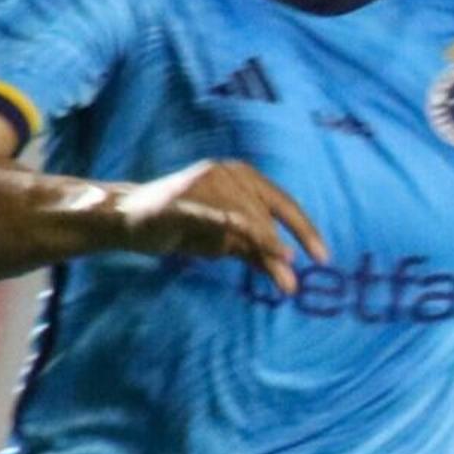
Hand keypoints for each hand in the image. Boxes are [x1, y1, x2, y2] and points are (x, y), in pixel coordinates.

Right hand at [105, 159, 325, 293]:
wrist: (130, 219)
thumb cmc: (184, 226)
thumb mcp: (228, 242)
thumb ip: (258, 254)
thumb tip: (291, 279)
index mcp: (243, 177)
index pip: (283, 202)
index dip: (305, 229)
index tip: (323, 257)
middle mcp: (227, 173)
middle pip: (267, 211)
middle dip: (286, 244)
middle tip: (298, 279)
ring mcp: (204, 184)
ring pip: (244, 215)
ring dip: (265, 243)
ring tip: (283, 268)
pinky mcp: (181, 202)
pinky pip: (211, 214)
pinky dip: (230, 225)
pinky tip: (248, 236)